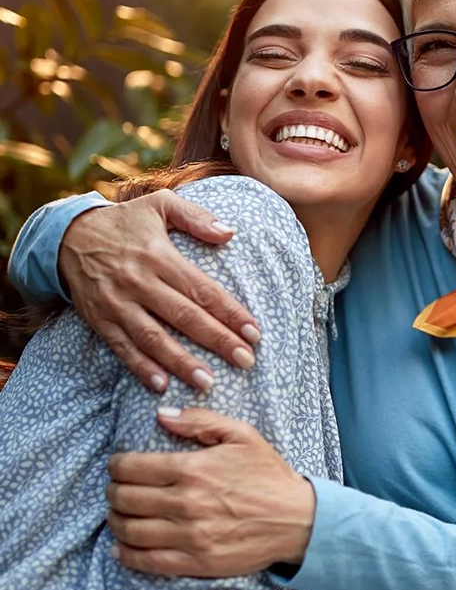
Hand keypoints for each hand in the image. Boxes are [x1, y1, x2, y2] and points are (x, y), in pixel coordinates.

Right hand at [59, 191, 260, 391]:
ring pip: (153, 338)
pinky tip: (161, 384)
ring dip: (181, 362)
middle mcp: (139, 281)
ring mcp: (117, 303)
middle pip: (184, 316)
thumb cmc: (125, 222)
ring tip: (208, 382)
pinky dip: (141, 368)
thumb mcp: (159, 205)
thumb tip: (230, 233)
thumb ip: (197, 217)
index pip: (202, 289)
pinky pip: (122, 347)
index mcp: (159, 255)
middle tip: (246, 361)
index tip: (254, 332)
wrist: (67, 235)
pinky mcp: (99, 319)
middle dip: (217, 340)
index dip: (230, 312)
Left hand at [106, 407, 316, 576]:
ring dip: (115, 521)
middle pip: (124, 499)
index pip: (131, 468)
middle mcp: (186, 502)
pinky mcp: (195, 562)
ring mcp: (189, 535)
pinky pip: (146, 562)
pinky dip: (125, 554)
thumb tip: (161, 414)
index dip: (116, 465)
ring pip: (129, 531)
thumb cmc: (269, 475)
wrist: (297, 519)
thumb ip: (200, 420)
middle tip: (116, 488)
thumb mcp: (241, 435)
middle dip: (112, 491)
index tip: (118, 465)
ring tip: (119, 514)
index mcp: (193, 468)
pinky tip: (121, 547)